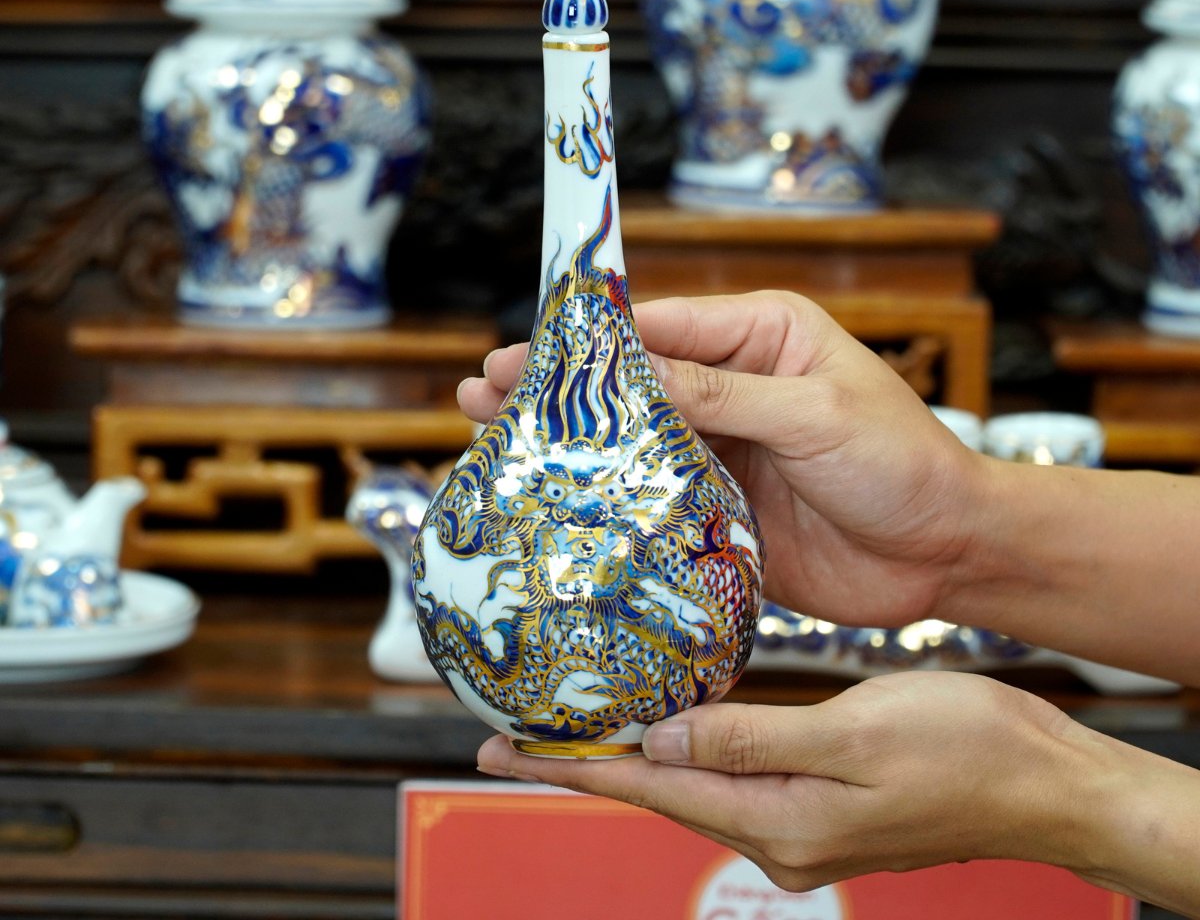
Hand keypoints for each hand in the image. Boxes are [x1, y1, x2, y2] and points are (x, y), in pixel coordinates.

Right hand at [458, 291, 981, 627]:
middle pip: (630, 382)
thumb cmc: (903, 462)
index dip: (588, 341)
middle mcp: (733, 386)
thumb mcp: (817, 414)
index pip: (658, 326)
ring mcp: (722, 449)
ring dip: (570, 444)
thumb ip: (724, 394)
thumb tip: (634, 375)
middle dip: (559, 389)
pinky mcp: (718, 508)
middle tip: (481, 394)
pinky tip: (553, 504)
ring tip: (492, 441)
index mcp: (761, 336)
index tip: (523, 351)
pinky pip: (652, 498)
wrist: (949, 554)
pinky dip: (605, 500)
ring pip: (630, 440)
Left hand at [475, 673, 1109, 891]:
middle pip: (662, 792)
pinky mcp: (825, 800)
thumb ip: (752, 743)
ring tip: (582, 729)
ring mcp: (803, 822)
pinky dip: (693, 751)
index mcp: (778, 820)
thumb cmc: (962, 751)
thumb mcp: (852, 736)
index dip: (573, 770)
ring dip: (637, 757)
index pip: (650, 791)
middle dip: (589, 765)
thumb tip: (661, 747)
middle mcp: (780, 832)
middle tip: (520, 739)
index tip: (502, 754)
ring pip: (696, 783)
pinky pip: (737, 774)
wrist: (1045, 780)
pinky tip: (678, 727)